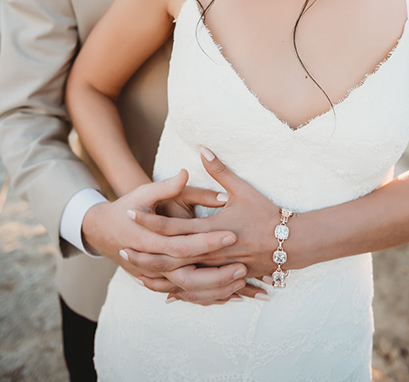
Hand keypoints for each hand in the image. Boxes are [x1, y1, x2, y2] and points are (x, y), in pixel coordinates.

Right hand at [82, 170, 248, 301]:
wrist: (103, 229)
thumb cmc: (128, 206)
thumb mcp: (145, 192)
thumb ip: (168, 186)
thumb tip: (186, 173)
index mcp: (148, 241)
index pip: (182, 245)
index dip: (207, 242)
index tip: (231, 234)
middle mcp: (152, 264)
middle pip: (188, 276)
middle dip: (216, 274)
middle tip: (243, 268)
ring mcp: (155, 277)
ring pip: (188, 291)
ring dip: (215, 291)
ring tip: (241, 282)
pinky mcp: (160, 282)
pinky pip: (185, 295)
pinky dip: (206, 298)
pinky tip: (228, 296)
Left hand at [133, 151, 279, 280]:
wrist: (291, 243)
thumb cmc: (266, 214)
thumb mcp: (242, 189)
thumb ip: (219, 170)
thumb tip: (203, 149)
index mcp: (212, 229)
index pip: (173, 227)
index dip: (150, 220)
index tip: (131, 213)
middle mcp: (212, 253)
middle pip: (170, 257)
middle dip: (144, 255)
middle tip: (121, 250)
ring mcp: (218, 270)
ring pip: (181, 278)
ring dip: (157, 277)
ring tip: (135, 274)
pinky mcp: (225, 280)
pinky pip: (198, 291)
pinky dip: (180, 293)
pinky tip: (166, 294)